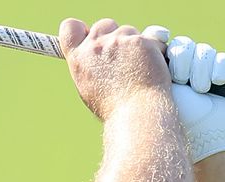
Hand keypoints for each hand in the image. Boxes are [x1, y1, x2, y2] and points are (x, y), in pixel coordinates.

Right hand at [58, 18, 173, 120]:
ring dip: (135, 44)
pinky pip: (151, 38)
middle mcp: (96, 47)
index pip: (70, 27)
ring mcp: (119, 41)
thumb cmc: (114, 108)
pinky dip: (154, 50)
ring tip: (139, 70)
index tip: (89, 35)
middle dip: (114, 36)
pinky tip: (153, 67)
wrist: (136, 115)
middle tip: (123, 57)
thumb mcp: (90, 88)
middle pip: (104, 24)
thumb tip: (93, 56)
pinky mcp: (141, 41)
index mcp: (79, 59)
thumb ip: (89, 66)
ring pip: (129, 31)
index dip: (81, 29)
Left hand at [142, 27, 224, 162]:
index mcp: (161, 74)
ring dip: (201, 66)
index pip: (162, 45)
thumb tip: (147, 44)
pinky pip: (224, 60)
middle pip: (183, 46)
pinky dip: (220, 67)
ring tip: (200, 89)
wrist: (202, 145)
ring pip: (204, 51)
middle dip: (182, 58)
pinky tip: (216, 81)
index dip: (162, 40)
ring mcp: (204, 74)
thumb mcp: (156, 95)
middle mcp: (183, 72)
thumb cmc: (174, 125)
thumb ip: (150, 72)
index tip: (162, 41)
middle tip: (181, 79)